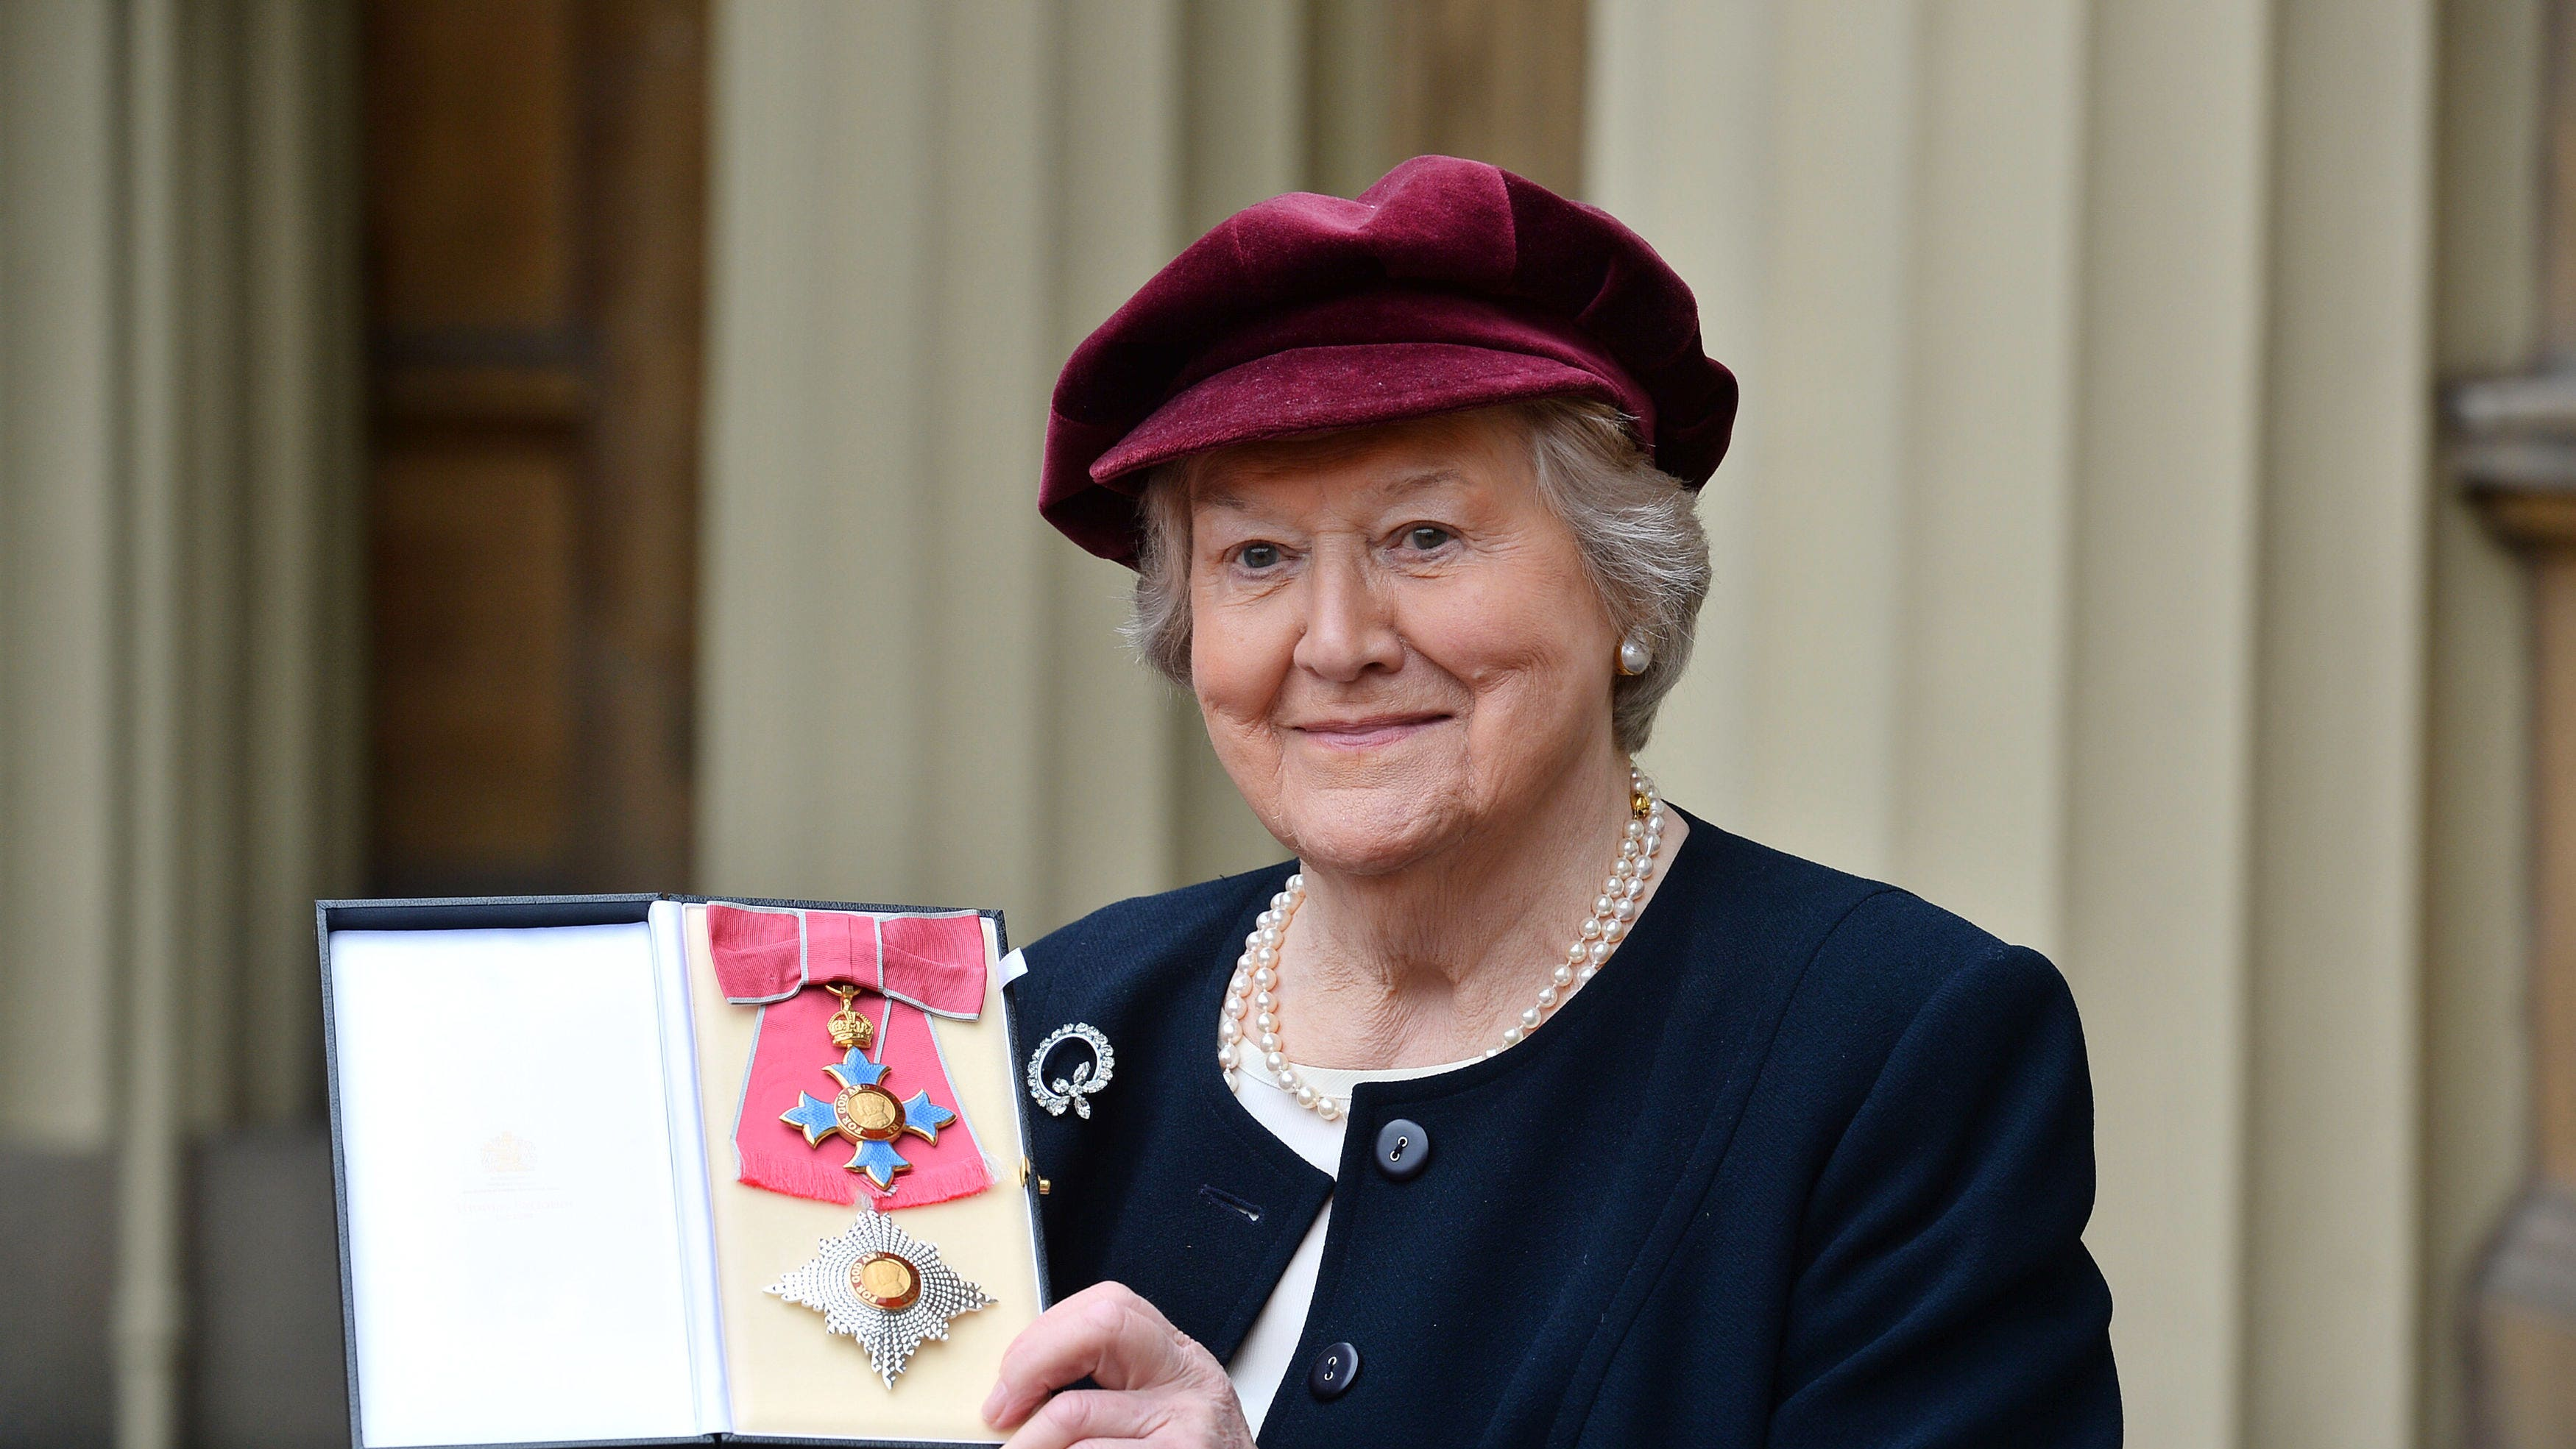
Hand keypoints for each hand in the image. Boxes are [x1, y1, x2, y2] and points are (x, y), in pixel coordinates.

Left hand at [983, 1281, 1255, 1448]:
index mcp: (1179, 1359)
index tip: (1009, 1380)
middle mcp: (1189, 1384)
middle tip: (1000, 1412)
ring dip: (1028, 1444)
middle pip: (1097, 1329)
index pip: (1107, 1306)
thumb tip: (1017, 1396)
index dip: (1044, 1335)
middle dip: (1029, 1364)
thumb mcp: (1162, 1418)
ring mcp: (1187, 1429)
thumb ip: (1109, 1393)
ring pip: (1073, 1414)